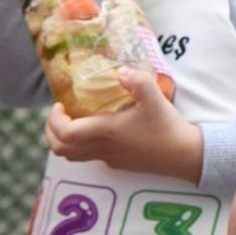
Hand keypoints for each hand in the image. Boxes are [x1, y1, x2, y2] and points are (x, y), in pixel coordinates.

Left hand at [45, 67, 202, 181]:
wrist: (184, 155)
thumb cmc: (166, 127)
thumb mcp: (155, 98)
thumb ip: (138, 81)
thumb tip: (120, 71)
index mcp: (106, 131)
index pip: (65, 133)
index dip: (54, 120)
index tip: (59, 104)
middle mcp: (102, 148)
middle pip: (60, 150)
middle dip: (51, 132)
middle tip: (59, 114)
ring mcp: (110, 158)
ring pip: (73, 156)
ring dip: (64, 141)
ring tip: (72, 123)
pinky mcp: (119, 163)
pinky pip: (90, 157)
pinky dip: (83, 145)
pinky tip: (100, 132)